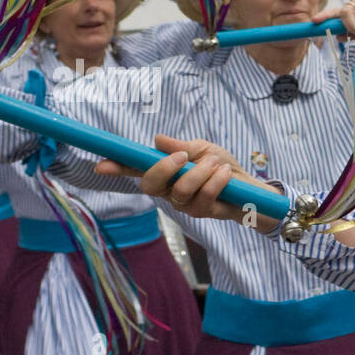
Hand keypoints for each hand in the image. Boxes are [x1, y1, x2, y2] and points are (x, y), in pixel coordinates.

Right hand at [95, 134, 277, 226]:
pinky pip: (203, 198)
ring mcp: (184, 204)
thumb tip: (158, 141)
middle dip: (164, 169)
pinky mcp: (202, 213)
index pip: (136, 169)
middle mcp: (169, 190)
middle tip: (184, 156)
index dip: (118, 167)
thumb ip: (182, 146)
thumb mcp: (205, 149)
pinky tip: (226, 174)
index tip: (101, 165)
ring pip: (179, 191)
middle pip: (149, 185)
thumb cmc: (224, 168)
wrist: (252, 188)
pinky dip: (216, 181)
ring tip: (217, 163)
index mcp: (166, 172)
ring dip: (200, 173)